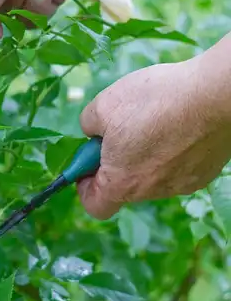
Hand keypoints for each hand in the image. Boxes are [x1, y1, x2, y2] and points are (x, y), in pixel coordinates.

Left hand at [77, 53, 230, 218]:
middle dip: (116, 159)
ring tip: (154, 118)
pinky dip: (173, 148)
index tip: (88, 162)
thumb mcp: (104, 105)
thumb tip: (93, 132)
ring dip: (146, 152)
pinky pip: (178, 165)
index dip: (85, 185)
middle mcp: (152, 191)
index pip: (95, 205)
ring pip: (152, 174)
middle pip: (125, 185)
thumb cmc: (154, 101)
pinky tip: (178, 122)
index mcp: (122, 183)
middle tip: (121, 127)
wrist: (214, 95)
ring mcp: (182, 184)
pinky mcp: (204, 172)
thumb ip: (88, 124)